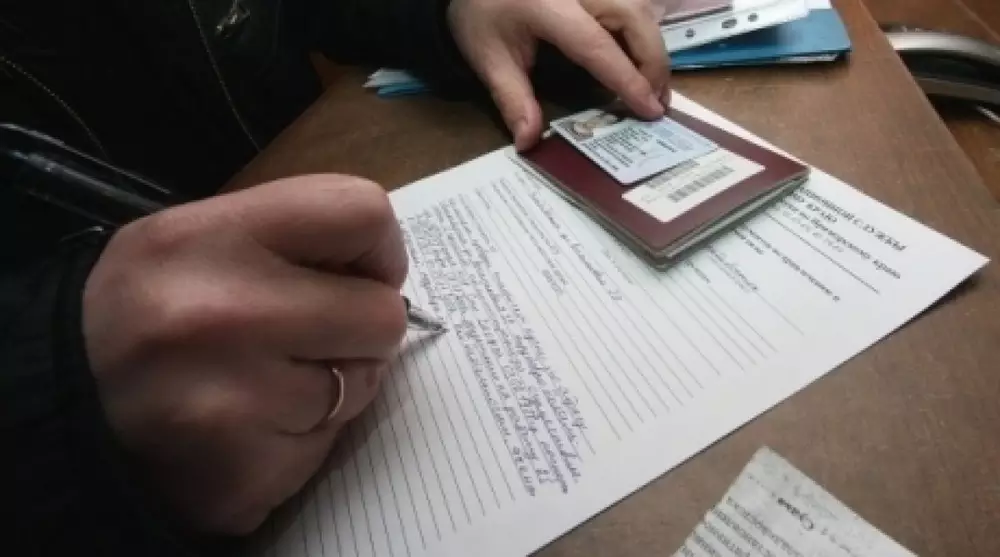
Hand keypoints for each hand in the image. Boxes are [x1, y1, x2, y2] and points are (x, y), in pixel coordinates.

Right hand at [82, 175, 407, 534]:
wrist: (65, 407)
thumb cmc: (144, 312)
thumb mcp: (194, 241)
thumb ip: (286, 239)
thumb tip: (381, 270)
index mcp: (207, 237)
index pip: (358, 211)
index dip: (379, 247)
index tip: (361, 274)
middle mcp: (218, 314)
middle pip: (381, 312)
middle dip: (359, 328)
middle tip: (309, 336)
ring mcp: (233, 402)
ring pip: (362, 384)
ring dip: (331, 387)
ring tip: (263, 382)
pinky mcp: (245, 473)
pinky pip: (328, 445)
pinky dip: (301, 439)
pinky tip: (249, 428)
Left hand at [447, 0, 672, 149]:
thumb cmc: (480, 14)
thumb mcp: (488, 58)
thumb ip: (512, 99)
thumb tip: (529, 141)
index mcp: (549, 6)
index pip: (597, 45)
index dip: (627, 79)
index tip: (650, 109)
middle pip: (636, 18)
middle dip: (654, 63)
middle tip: (657, 105)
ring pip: (642, 9)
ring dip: (653, 49)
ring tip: (653, 89)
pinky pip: (633, 7)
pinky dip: (642, 36)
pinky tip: (640, 64)